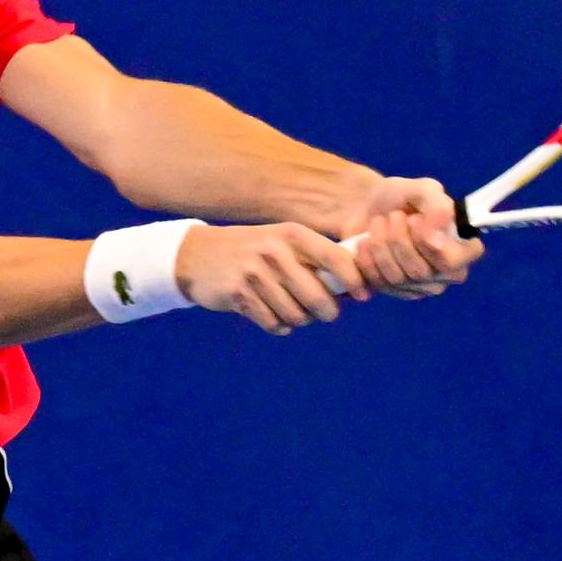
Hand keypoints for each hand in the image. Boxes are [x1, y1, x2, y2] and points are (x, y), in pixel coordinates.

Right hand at [176, 223, 369, 335]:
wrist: (197, 255)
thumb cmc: (252, 251)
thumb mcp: (281, 242)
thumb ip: (313, 259)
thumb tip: (354, 286)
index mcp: (293, 234)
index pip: (336, 258)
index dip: (355, 280)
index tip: (363, 296)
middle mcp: (276, 251)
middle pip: (320, 298)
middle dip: (327, 312)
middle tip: (324, 313)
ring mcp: (256, 273)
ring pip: (296, 316)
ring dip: (298, 320)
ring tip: (290, 311)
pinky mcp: (239, 294)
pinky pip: (273, 324)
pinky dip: (277, 326)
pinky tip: (270, 315)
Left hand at [344, 176, 484, 300]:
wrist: (365, 205)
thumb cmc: (402, 197)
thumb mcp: (424, 190)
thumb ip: (438, 206)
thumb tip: (437, 232)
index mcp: (461, 249)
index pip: (455, 262)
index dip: (433, 244)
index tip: (416, 220)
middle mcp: (444, 274)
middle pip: (421, 272)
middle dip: (400, 238)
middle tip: (394, 215)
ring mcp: (418, 287)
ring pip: (398, 278)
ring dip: (381, 245)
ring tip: (378, 223)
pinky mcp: (392, 292)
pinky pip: (378, 282)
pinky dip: (367, 258)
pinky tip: (365, 241)